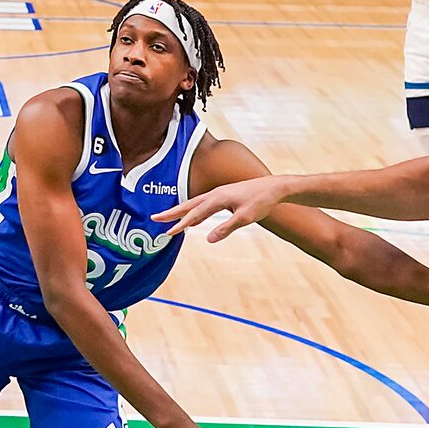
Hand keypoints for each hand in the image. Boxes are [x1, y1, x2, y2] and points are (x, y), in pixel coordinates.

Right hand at [156, 174, 286, 242]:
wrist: (274, 188)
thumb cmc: (261, 202)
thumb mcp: (245, 218)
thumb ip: (226, 228)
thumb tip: (209, 239)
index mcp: (218, 198)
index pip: (195, 213)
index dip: (181, 224)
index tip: (168, 232)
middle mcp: (215, 194)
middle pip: (189, 205)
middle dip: (172, 212)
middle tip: (154, 218)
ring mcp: (219, 194)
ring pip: (195, 203)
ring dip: (181, 211)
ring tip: (168, 218)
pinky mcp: (224, 196)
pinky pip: (204, 204)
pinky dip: (194, 211)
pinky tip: (193, 219)